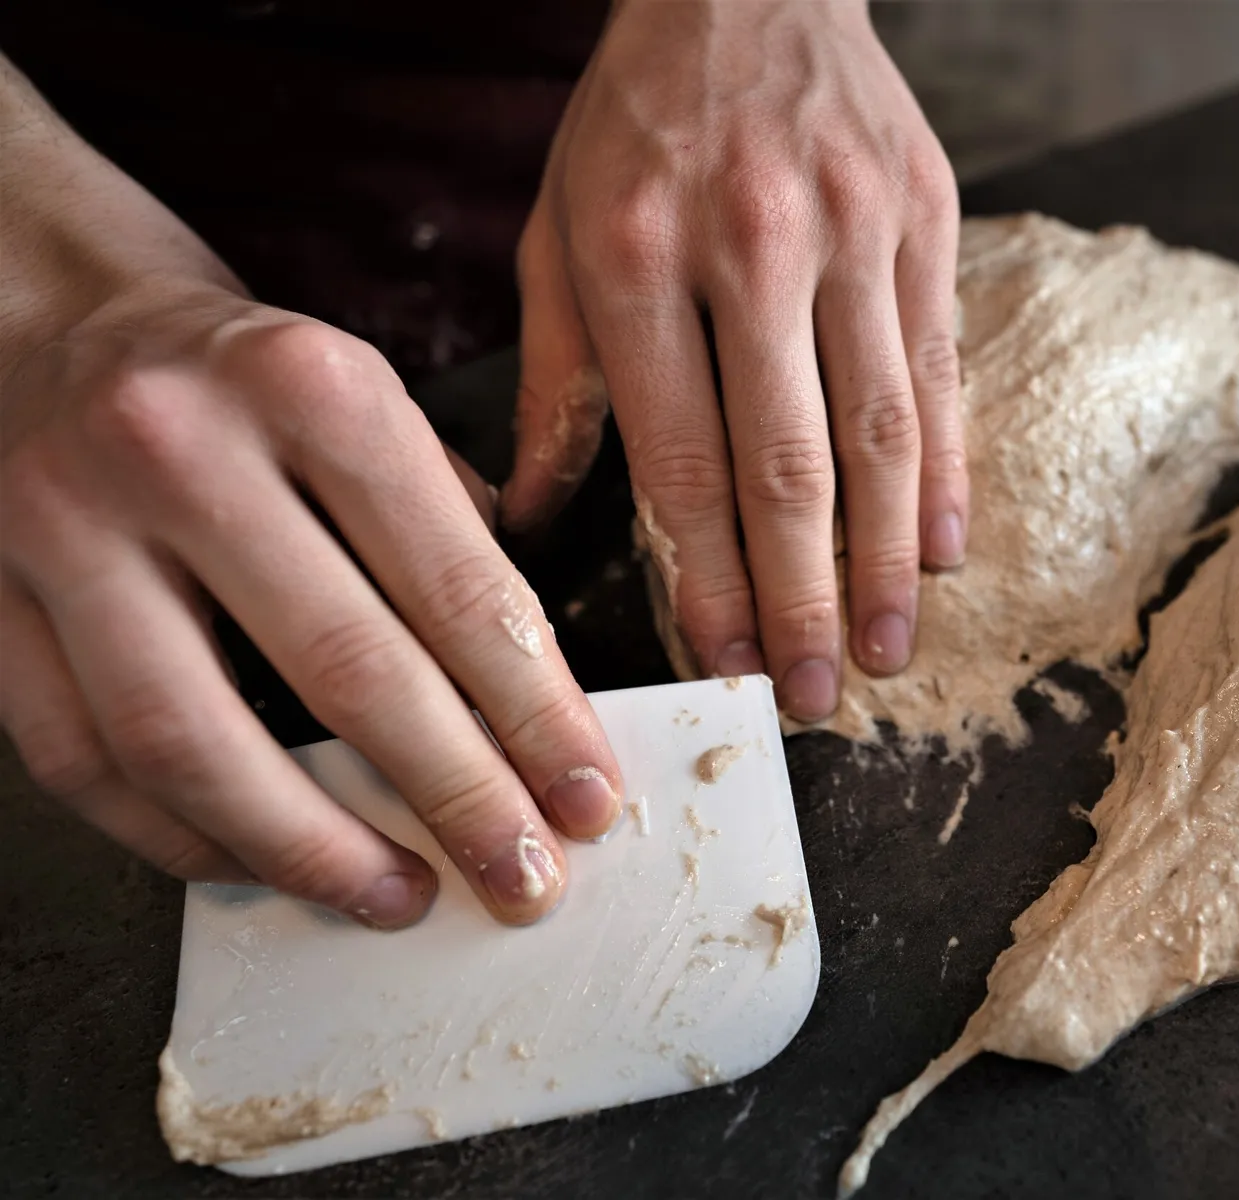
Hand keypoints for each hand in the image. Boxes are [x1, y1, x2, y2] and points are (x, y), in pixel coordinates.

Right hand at [1, 59, 622, 926]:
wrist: (40, 313)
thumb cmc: (238, 374)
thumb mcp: (363, 393)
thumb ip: (444, 522)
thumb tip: (529, 693)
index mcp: (312, 387)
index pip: (456, 583)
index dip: (537, 713)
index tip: (588, 797)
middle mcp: (179, 446)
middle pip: (345, 669)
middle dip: (454, 796)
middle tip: (521, 877)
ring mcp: (62, 525)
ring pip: (195, 740)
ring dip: (312, 850)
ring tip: (397, 898)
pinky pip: (84, 760)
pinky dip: (179, 836)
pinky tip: (258, 867)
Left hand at [504, 0, 968, 721]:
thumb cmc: (635, 119)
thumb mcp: (556, 230)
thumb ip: (555, 378)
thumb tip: (533, 517)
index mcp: (637, 255)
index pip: (682, 459)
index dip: (709, 580)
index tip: (725, 668)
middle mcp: (752, 246)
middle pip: (792, 464)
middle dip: (805, 599)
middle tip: (818, 696)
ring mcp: (854, 231)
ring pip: (883, 430)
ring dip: (889, 561)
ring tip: (890, 652)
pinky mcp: (927, 218)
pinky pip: (942, 368)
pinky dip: (946, 470)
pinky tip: (944, 550)